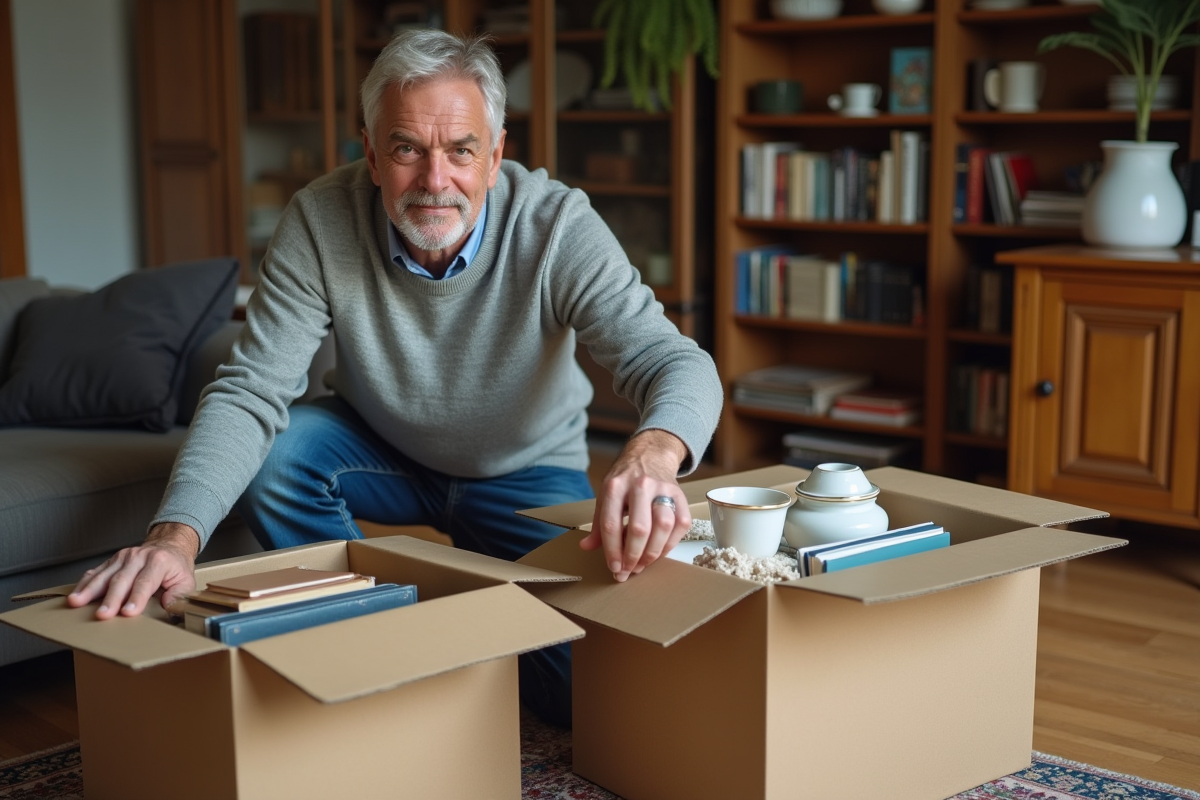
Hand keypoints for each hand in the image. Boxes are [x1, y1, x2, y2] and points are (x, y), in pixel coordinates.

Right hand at [66, 523, 199, 619]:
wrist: (168, 546)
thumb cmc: (176, 568)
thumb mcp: (186, 581)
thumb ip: (179, 595)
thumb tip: (169, 607)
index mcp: (159, 562)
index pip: (145, 582)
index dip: (136, 598)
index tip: (127, 613)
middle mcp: (139, 557)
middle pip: (122, 580)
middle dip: (111, 599)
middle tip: (102, 615)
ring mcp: (123, 557)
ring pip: (104, 575)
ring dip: (89, 590)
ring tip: (76, 603)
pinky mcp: (112, 561)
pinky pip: (96, 572)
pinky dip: (84, 584)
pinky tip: (75, 594)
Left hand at [580, 429, 690, 581]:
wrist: (650, 456)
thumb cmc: (625, 480)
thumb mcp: (606, 496)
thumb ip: (599, 524)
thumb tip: (586, 547)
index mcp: (615, 486)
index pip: (611, 525)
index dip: (612, 551)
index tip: (615, 568)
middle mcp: (640, 485)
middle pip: (639, 528)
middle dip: (633, 556)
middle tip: (629, 571)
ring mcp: (663, 489)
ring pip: (663, 526)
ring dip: (653, 552)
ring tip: (643, 564)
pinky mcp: (681, 495)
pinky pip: (680, 525)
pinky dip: (670, 543)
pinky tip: (659, 551)